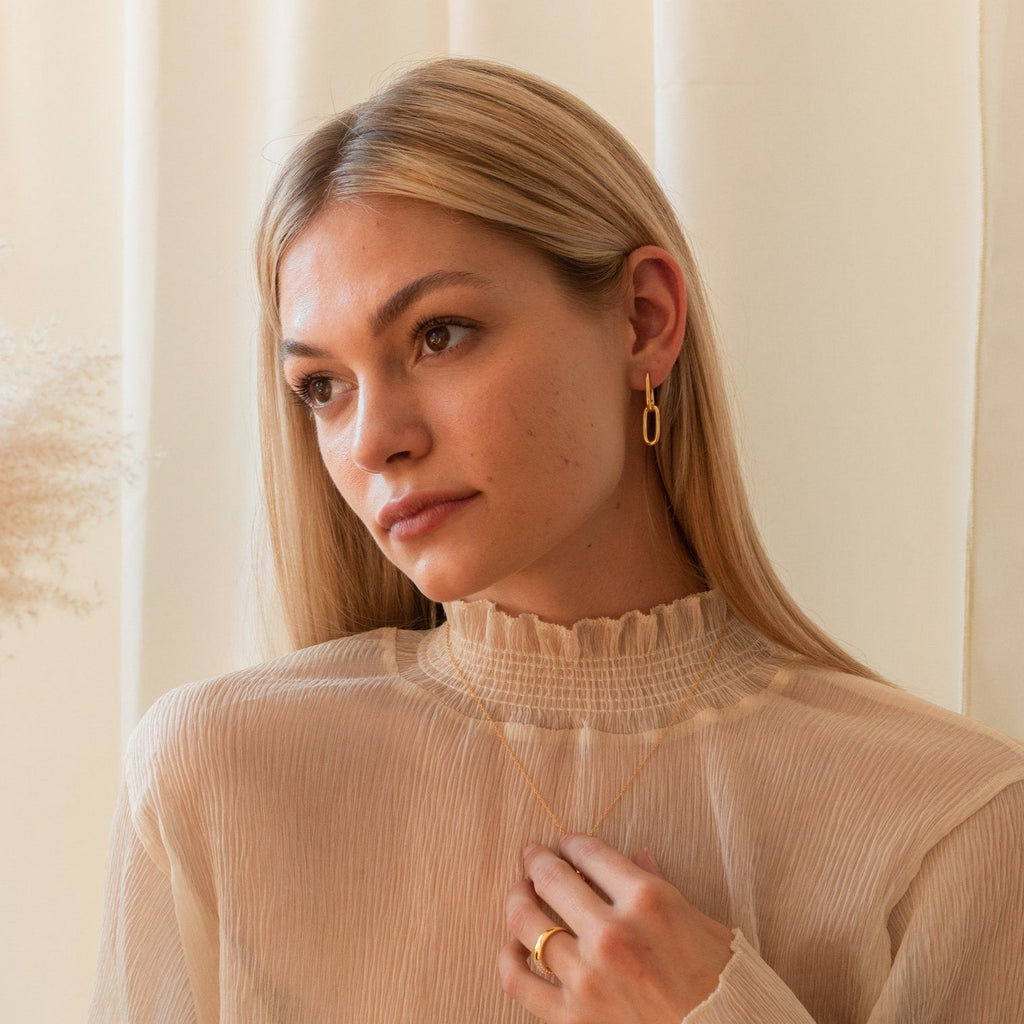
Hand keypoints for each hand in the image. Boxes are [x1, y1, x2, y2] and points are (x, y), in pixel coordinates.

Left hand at [499, 835, 733, 1022]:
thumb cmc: (720, 979)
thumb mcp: (698, 919)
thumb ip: (658, 884)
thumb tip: (637, 855)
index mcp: (646, 899)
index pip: (589, 853)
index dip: (571, 843)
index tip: (565, 843)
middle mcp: (611, 932)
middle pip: (552, 879)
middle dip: (537, 860)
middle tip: (532, 855)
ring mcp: (588, 975)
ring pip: (527, 923)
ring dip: (517, 898)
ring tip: (519, 891)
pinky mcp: (574, 1016)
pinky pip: (519, 979)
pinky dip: (507, 957)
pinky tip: (513, 945)